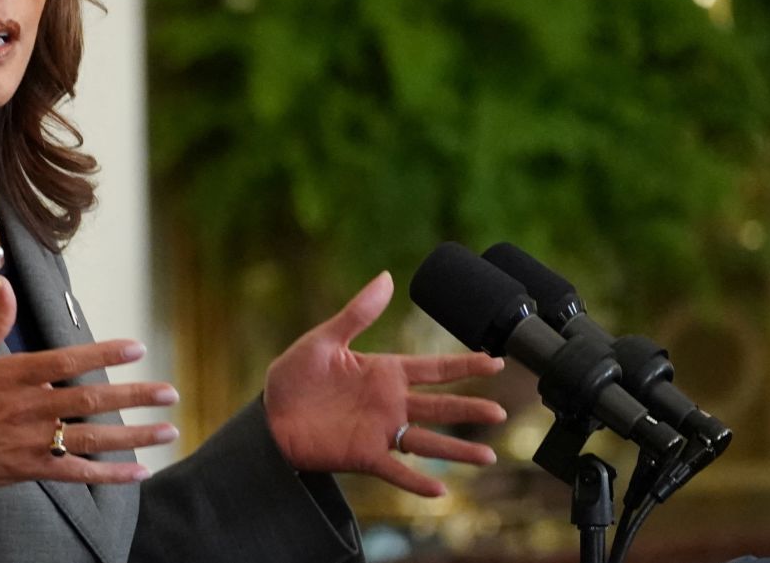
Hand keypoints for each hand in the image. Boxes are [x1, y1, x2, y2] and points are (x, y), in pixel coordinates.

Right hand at [0, 277, 179, 507]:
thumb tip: (5, 284)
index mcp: (16, 376)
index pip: (69, 360)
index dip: (105, 352)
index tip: (138, 347)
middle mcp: (31, 408)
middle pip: (92, 400)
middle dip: (135, 396)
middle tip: (170, 393)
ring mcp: (33, 441)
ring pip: (93, 438)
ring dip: (135, 435)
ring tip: (168, 430)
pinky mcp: (31, 469)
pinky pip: (78, 473)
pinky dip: (110, 475)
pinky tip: (139, 472)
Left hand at [263, 271, 506, 496]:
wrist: (268, 417)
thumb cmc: (293, 377)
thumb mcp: (324, 339)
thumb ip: (357, 312)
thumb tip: (386, 277)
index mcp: (384, 372)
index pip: (435, 368)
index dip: (466, 366)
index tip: (496, 362)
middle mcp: (389, 403)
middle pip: (440, 406)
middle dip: (471, 409)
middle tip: (501, 412)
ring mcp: (379, 432)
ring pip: (427, 442)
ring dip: (457, 450)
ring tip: (488, 457)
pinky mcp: (363, 456)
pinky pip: (396, 471)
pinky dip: (417, 482)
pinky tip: (441, 490)